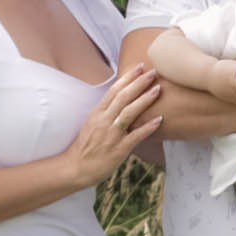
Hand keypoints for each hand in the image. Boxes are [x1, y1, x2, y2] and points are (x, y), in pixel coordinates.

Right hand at [59, 69, 161, 189]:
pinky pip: (135, 136)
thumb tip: (121, 101)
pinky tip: (159, 120)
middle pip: (123, 97)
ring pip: (129, 112)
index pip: (114, 90)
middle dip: (139, 83)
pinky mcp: (118, 149)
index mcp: (97, 113)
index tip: (140, 67)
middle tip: (153, 72)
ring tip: (158, 90)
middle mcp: (104, 120)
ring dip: (144, 100)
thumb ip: (106, 112)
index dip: (128, 78)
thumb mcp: (93, 124)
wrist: (76, 168)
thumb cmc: (86, 147)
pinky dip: (148, 127)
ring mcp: (111, 134)